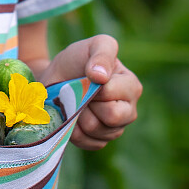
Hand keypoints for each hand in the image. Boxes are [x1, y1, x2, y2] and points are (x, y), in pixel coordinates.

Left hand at [38, 34, 141, 149]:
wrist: (56, 77)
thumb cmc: (79, 59)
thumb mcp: (93, 45)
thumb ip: (102, 54)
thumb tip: (101, 77)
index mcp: (131, 86)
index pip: (112, 94)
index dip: (94, 87)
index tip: (86, 77)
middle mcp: (129, 111)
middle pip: (111, 117)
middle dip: (88, 103)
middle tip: (81, 92)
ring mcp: (115, 129)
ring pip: (95, 130)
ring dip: (79, 115)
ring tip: (76, 102)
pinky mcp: (99, 142)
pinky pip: (87, 143)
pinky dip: (75, 130)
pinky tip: (73, 117)